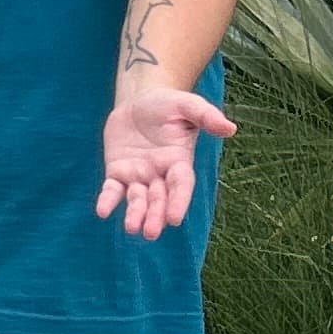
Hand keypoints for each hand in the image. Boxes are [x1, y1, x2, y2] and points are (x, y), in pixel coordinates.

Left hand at [97, 90, 235, 241]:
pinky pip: (112, 189)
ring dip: (135, 214)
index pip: (181, 185)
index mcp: (179, 162)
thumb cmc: (168, 104)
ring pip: (138, 199)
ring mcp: (138, 175)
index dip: (178, 201)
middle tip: (150, 232)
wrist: (139, 100)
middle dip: (155, 215)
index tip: (174, 218)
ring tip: (132, 229)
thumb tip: (230, 128)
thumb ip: (206, 116)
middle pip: (159, 198)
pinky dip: (107, 200)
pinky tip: (102, 211)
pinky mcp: (117, 171)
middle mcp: (160, 174)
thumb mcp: (187, 105)